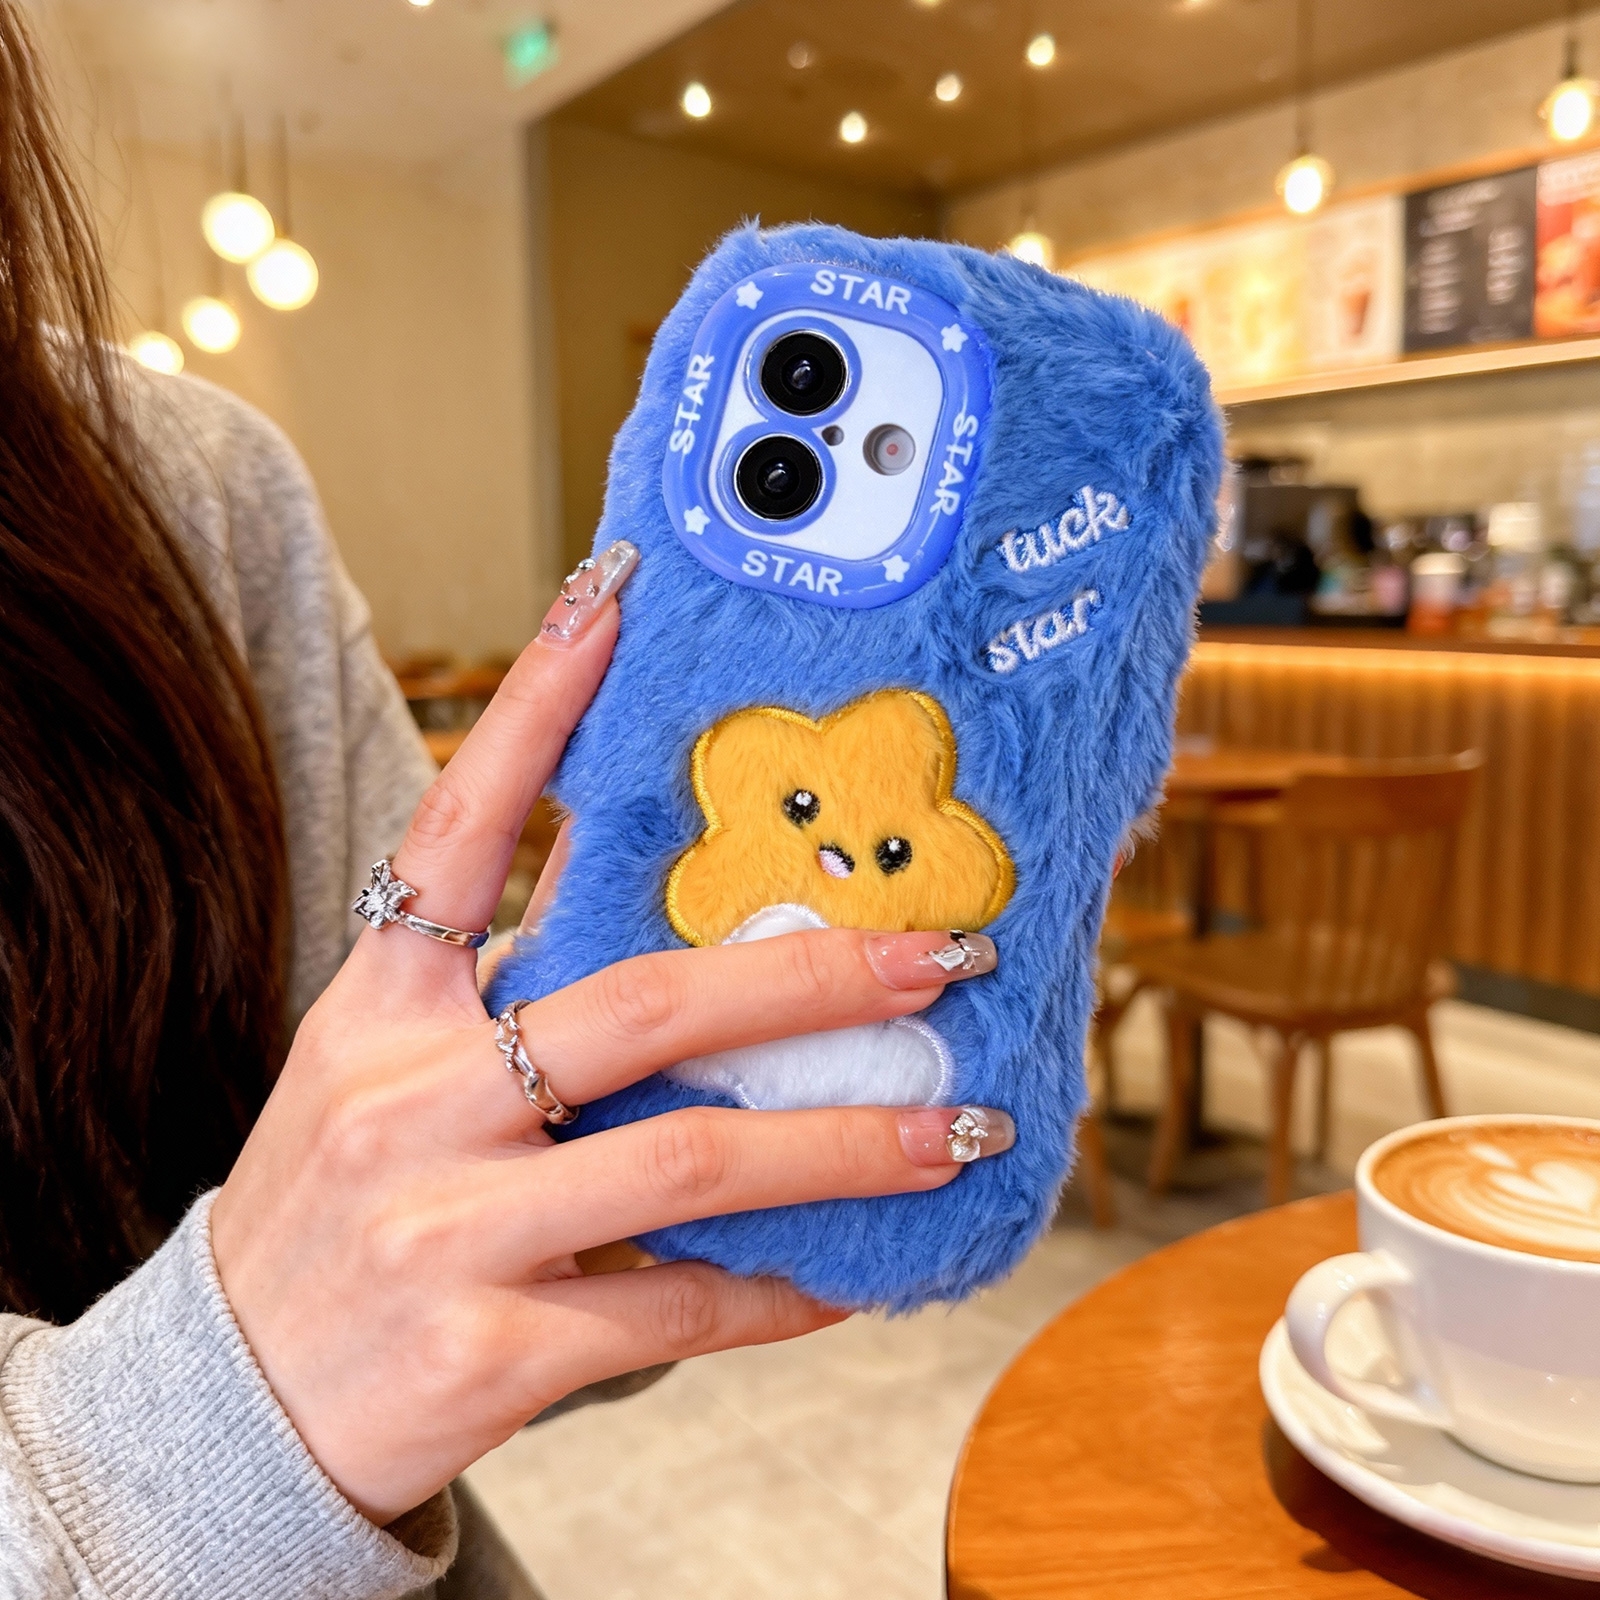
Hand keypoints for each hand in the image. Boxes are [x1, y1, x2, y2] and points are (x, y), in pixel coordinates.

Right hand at [211, 545, 1009, 1524]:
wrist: (231, 1404)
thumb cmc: (336, 1205)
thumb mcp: (383, 1075)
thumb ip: (502, 987)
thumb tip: (653, 895)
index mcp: (377, 1012)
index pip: (459, 832)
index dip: (535, 708)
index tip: (615, 597)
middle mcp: (405, 1103)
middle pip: (644, 1003)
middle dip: (816, 978)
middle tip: (946, 957)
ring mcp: (445, 1228)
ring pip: (691, 1159)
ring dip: (846, 1144)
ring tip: (958, 1129)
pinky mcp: (487, 1351)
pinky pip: (676, 1305)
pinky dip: (777, 1292)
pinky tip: (848, 1276)